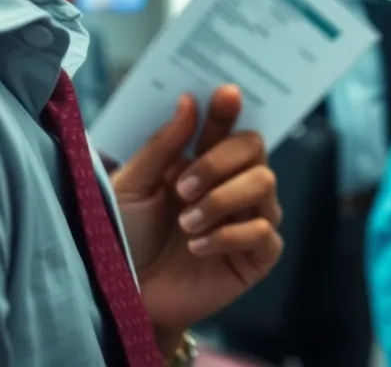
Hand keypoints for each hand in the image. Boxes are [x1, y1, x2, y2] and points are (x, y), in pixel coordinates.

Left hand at [111, 86, 282, 348]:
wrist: (128, 296)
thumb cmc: (126, 237)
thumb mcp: (131, 187)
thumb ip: (162, 145)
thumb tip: (189, 101)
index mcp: (204, 161)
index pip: (227, 124)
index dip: (228, 108)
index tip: (225, 93)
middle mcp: (234, 183)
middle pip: (254, 147)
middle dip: (219, 161)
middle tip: (182, 187)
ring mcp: (250, 217)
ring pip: (264, 183)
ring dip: (222, 199)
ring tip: (187, 223)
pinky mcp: (258, 255)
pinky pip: (264, 231)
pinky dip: (228, 236)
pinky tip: (197, 248)